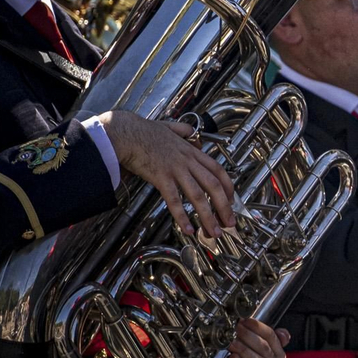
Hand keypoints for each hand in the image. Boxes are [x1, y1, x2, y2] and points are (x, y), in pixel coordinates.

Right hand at [98, 111, 235, 236]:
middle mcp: (187, 161)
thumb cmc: (143, 131)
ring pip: (198, 196)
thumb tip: (192, 133)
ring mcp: (175, 170)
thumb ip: (184, 130)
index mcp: (191, 151)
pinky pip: (174, 201)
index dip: (228, 187)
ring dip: (208, 217)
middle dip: (224, 207)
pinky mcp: (161, 178)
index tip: (231, 200)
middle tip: (229, 222)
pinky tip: (188, 229)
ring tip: (213, 231)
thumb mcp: (170, 126)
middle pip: (213, 186)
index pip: (218, 170)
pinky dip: (182, 217)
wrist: (126, 133)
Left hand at [224, 319, 288, 357]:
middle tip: (236, 330)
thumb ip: (266, 338)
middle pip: (265, 349)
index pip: (272, 337)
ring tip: (232, 343)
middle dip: (249, 336)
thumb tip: (283, 332)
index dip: (258, 327)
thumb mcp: (254, 349)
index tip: (245, 320)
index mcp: (278, 356)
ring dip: (244, 351)